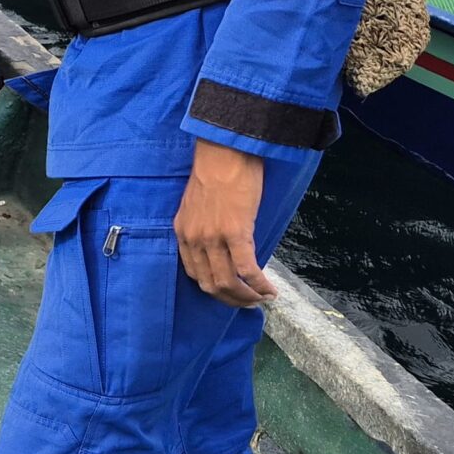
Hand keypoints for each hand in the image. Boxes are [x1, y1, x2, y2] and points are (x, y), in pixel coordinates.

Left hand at [176, 140, 274, 308]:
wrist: (225, 151)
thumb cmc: (217, 171)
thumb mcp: (199, 204)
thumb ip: (204, 226)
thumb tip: (223, 244)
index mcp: (183, 233)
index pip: (194, 274)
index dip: (214, 289)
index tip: (231, 293)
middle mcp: (193, 239)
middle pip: (210, 284)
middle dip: (232, 299)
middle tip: (250, 302)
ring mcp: (212, 238)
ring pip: (228, 282)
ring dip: (247, 297)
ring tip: (263, 298)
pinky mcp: (234, 232)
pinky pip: (246, 269)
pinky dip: (259, 285)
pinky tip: (270, 290)